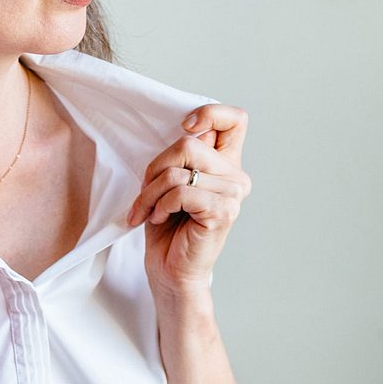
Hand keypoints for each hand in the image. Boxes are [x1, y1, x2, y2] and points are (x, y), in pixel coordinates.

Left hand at [126, 104, 251, 297]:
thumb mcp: (168, 180)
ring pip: (179, 170)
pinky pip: (181, 192)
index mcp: (225, 163)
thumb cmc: (166, 225)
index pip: (235, 119)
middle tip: (146, 192)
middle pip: (189, 143)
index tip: (184, 128)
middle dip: (155, 167)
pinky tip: (159, 218)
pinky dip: (160, 205)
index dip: (209, 113)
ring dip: (151, 192)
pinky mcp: (223, 212)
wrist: (169, 270)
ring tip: (148, 210)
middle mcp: (236, 176)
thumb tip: (185, 130)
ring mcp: (233, 195)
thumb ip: (181, 155)